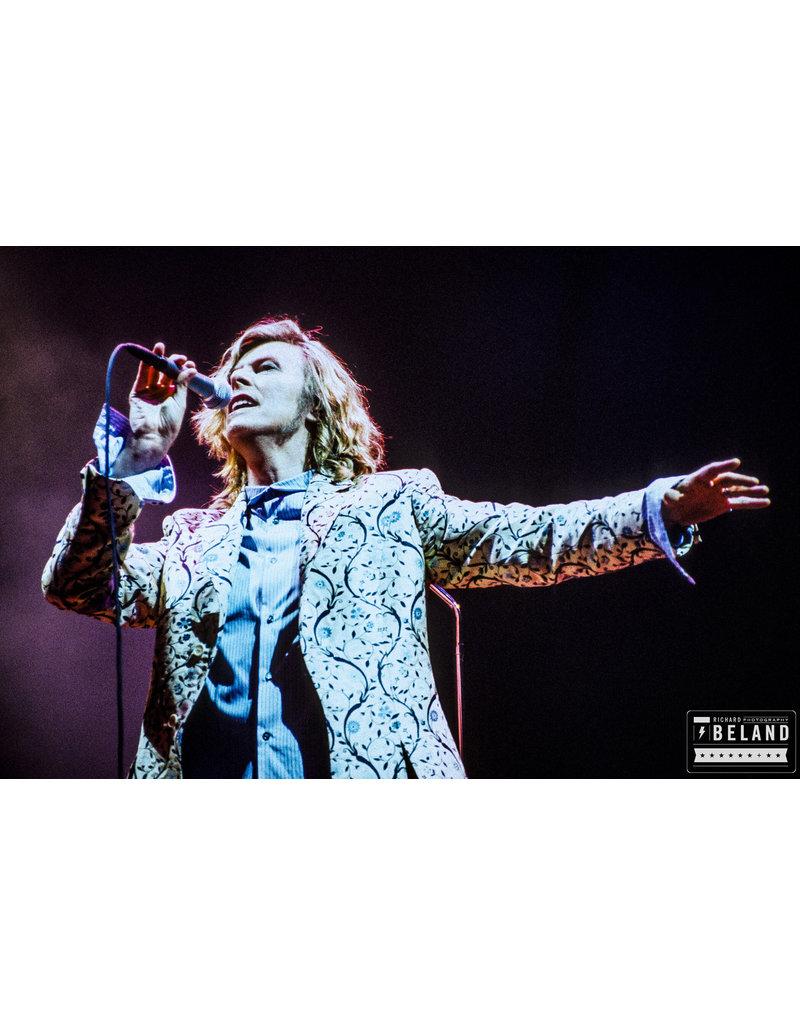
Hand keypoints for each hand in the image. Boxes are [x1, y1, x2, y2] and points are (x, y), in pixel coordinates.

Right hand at [113, 343, 198, 473]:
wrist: (153, 435)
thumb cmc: (170, 422)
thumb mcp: (179, 401)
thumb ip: (182, 383)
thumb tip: (191, 368)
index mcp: (173, 396)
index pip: (177, 378)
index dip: (182, 370)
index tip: (189, 364)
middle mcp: (160, 393)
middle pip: (165, 373)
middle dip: (171, 363)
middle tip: (178, 357)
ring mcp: (148, 392)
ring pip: (152, 372)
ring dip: (156, 359)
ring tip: (160, 347)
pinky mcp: (137, 394)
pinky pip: (141, 377)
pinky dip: (144, 366)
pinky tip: (150, 357)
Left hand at [661, 458, 769, 527]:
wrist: (678, 510)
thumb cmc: (672, 500)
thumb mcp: (669, 499)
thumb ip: (670, 497)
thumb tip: (668, 498)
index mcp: (698, 478)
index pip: (712, 470)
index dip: (724, 466)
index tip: (736, 462)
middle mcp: (712, 484)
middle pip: (728, 480)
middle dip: (741, 480)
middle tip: (754, 482)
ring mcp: (719, 493)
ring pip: (737, 491)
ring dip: (751, 491)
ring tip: (766, 490)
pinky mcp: (724, 504)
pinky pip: (740, 503)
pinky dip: (752, 503)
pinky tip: (765, 502)